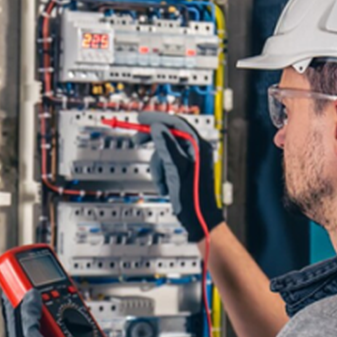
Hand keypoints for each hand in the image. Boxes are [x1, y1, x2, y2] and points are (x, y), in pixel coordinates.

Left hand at [3, 290, 80, 336]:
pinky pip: (72, 335)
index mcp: (18, 336)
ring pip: (58, 321)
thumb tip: (31, 294)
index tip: (26, 270)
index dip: (19, 286)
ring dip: (68, 315)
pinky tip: (85, 332)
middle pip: (40, 310)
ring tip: (74, 313)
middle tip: (60, 290)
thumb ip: (28, 319)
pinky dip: (79, 331)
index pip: (14, 304)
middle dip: (51, 299)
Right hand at [134, 112, 223, 241]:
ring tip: (162, 182)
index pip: (176, 123)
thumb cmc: (193, 198)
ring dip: (158, 167)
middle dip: (153, 142)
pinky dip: (162, 174)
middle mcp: (195, 150)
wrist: (198, 218)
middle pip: (169, 135)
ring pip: (164, 152)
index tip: (141, 118)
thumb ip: (166, 146)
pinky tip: (166, 186)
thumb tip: (158, 128)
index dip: (157, 118)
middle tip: (138, 140)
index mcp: (197, 146)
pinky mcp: (184, 169)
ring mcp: (190, 160)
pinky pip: (166, 164)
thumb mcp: (176, 169)